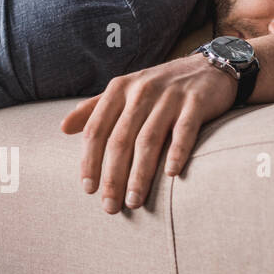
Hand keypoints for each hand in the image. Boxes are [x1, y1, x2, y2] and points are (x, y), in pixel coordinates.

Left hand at [60, 54, 236, 212]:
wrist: (209, 67)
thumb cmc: (160, 87)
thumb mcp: (124, 91)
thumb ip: (95, 109)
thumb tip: (63, 128)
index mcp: (119, 89)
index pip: (96, 129)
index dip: (89, 161)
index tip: (88, 189)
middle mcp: (141, 91)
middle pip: (120, 140)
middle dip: (113, 177)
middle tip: (110, 206)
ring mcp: (170, 96)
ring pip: (149, 140)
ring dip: (140, 174)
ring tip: (134, 200)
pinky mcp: (196, 102)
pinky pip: (184, 131)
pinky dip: (177, 152)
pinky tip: (171, 175)